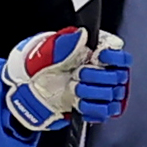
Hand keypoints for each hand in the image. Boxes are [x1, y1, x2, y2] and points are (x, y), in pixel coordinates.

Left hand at [3, 29, 129, 132]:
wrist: (26, 90)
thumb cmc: (38, 66)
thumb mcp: (47, 49)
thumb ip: (66, 41)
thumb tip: (82, 34)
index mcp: (96, 53)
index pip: (121, 56)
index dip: (113, 58)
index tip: (98, 57)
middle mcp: (103, 72)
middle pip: (119, 76)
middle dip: (98, 76)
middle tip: (78, 74)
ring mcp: (100, 92)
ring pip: (113, 95)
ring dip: (93, 92)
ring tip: (74, 88)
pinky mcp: (94, 108)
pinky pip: (105, 112)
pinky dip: (92, 108)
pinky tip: (79, 102)